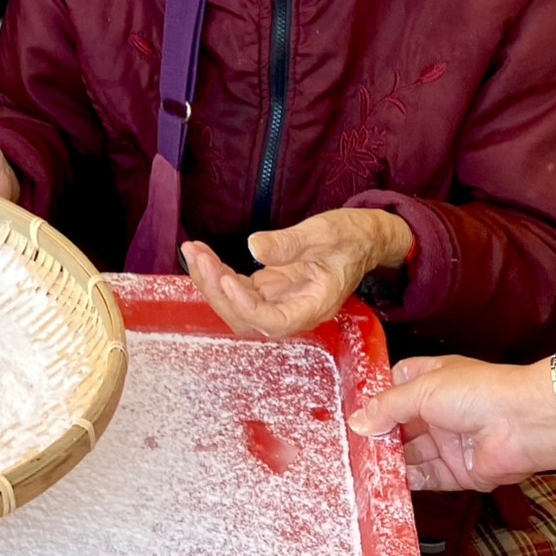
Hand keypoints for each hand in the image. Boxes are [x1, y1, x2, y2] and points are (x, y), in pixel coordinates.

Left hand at [182, 208, 414, 339]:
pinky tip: (202, 254)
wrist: (363, 240)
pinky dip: (216, 274)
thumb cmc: (350, 237)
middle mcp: (295, 311)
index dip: (247, 306)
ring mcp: (280, 301)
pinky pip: (237, 290)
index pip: (275, 322)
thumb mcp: (324, 233)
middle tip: (198, 256)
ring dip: (211, 283)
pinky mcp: (269, 289)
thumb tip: (253, 247)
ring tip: (193, 251)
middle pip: (248, 319)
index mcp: (315, 305)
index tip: (226, 278)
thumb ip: (290, 243)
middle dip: (217, 291)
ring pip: (237, 307)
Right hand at [348, 355, 555, 491]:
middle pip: (400, 425)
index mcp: (431, 380)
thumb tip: (360, 421)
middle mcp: (439, 410)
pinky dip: (409, 481)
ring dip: (391, 460)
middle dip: (380, 435)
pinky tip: (388, 482)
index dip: (375, 399)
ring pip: (411, 453)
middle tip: (353, 445)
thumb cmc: (479, 392)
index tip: (352, 412)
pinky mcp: (458, 470)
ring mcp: (449, 441)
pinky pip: (428, 477)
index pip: (395, 387)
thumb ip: (388, 407)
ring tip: (364, 466)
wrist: (524, 423)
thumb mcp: (422, 389)